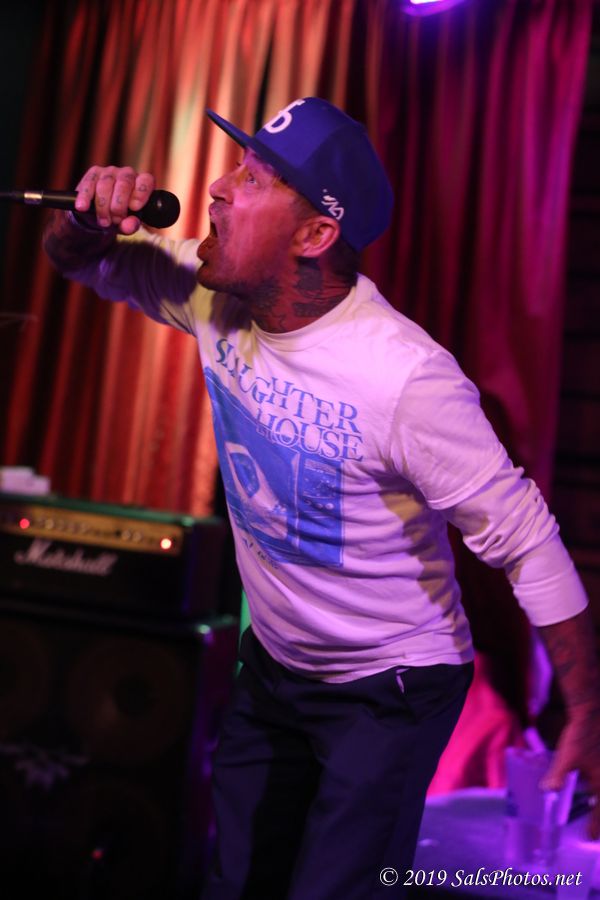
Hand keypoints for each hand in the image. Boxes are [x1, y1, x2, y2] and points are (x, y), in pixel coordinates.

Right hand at [73, 165, 155, 233]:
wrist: (97, 215)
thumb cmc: (118, 217)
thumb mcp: (126, 224)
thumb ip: (130, 225)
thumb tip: (130, 226)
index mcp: (141, 183)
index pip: (146, 181)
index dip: (141, 193)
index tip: (134, 208)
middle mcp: (127, 174)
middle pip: (124, 184)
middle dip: (118, 205)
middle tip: (115, 221)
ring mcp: (109, 172)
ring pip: (105, 185)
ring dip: (103, 206)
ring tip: (104, 222)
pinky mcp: (93, 174)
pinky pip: (88, 184)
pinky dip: (85, 197)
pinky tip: (83, 208)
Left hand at [541, 710, 599, 838]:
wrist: (594, 710)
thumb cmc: (582, 734)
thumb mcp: (568, 756)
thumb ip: (558, 775)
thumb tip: (547, 791)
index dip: (595, 825)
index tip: (591, 837)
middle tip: (596, 827)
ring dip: (598, 799)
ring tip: (593, 804)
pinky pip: (599, 777)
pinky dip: (595, 784)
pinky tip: (590, 781)